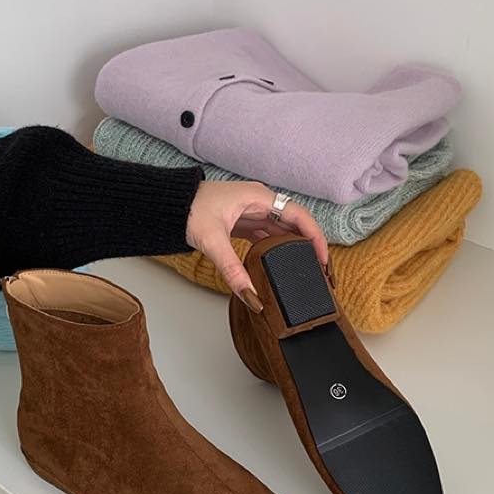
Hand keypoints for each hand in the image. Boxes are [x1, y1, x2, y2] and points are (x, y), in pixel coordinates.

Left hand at [186, 181, 327, 300]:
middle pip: (296, 224)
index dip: (316, 237)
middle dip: (310, 247)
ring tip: (307, 271)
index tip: (323, 259)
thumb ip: (232, 270)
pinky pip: (270, 235)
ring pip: (284, 231)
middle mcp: (261, 202)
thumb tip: (250, 295)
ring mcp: (254, 211)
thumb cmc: (189, 210)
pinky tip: (283, 266)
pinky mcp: (246, 221)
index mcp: (259, 198)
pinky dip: (279, 250)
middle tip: (321, 272)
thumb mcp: (213, 241)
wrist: (169, 204)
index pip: (299, 216)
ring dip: (296, 249)